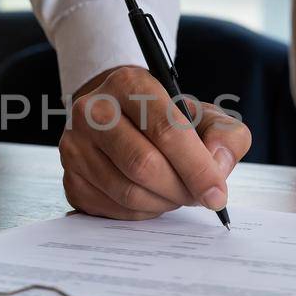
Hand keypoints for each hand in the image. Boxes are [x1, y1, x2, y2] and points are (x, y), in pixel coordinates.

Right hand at [59, 66, 251, 219]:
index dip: (197, 168)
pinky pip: (113, 209)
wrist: (119, 115)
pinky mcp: (70, 178)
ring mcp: (75, 146)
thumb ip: (225, 135)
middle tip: (197, 196)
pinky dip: (142, 211)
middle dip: (180, 189)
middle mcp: (92, 111)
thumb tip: (217, 166)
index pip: (166, 130)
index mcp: (128, 84)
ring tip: (176, 194)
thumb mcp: (202, 114)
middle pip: (144, 165)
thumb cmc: (165, 117)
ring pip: (128, 192)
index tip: (217, 194)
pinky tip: (152, 197)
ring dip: (163, 202)